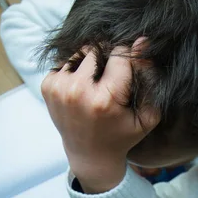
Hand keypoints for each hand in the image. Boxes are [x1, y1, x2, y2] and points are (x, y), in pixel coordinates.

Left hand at [41, 43, 159, 192]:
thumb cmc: (123, 136)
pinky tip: (82, 88)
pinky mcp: (47, 86)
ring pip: (80, 52)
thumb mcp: (147, 115)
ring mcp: (59, 88)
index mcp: (103, 99)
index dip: (129, 59)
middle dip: (108, 57)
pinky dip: (75, 70)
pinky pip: (66, 62)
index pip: (121, 54)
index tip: (129, 72)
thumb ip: (149, 78)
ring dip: (90, 62)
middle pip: (97, 48)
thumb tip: (142, 41)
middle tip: (111, 78)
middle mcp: (77, 91)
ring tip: (96, 84)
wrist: (89, 156)